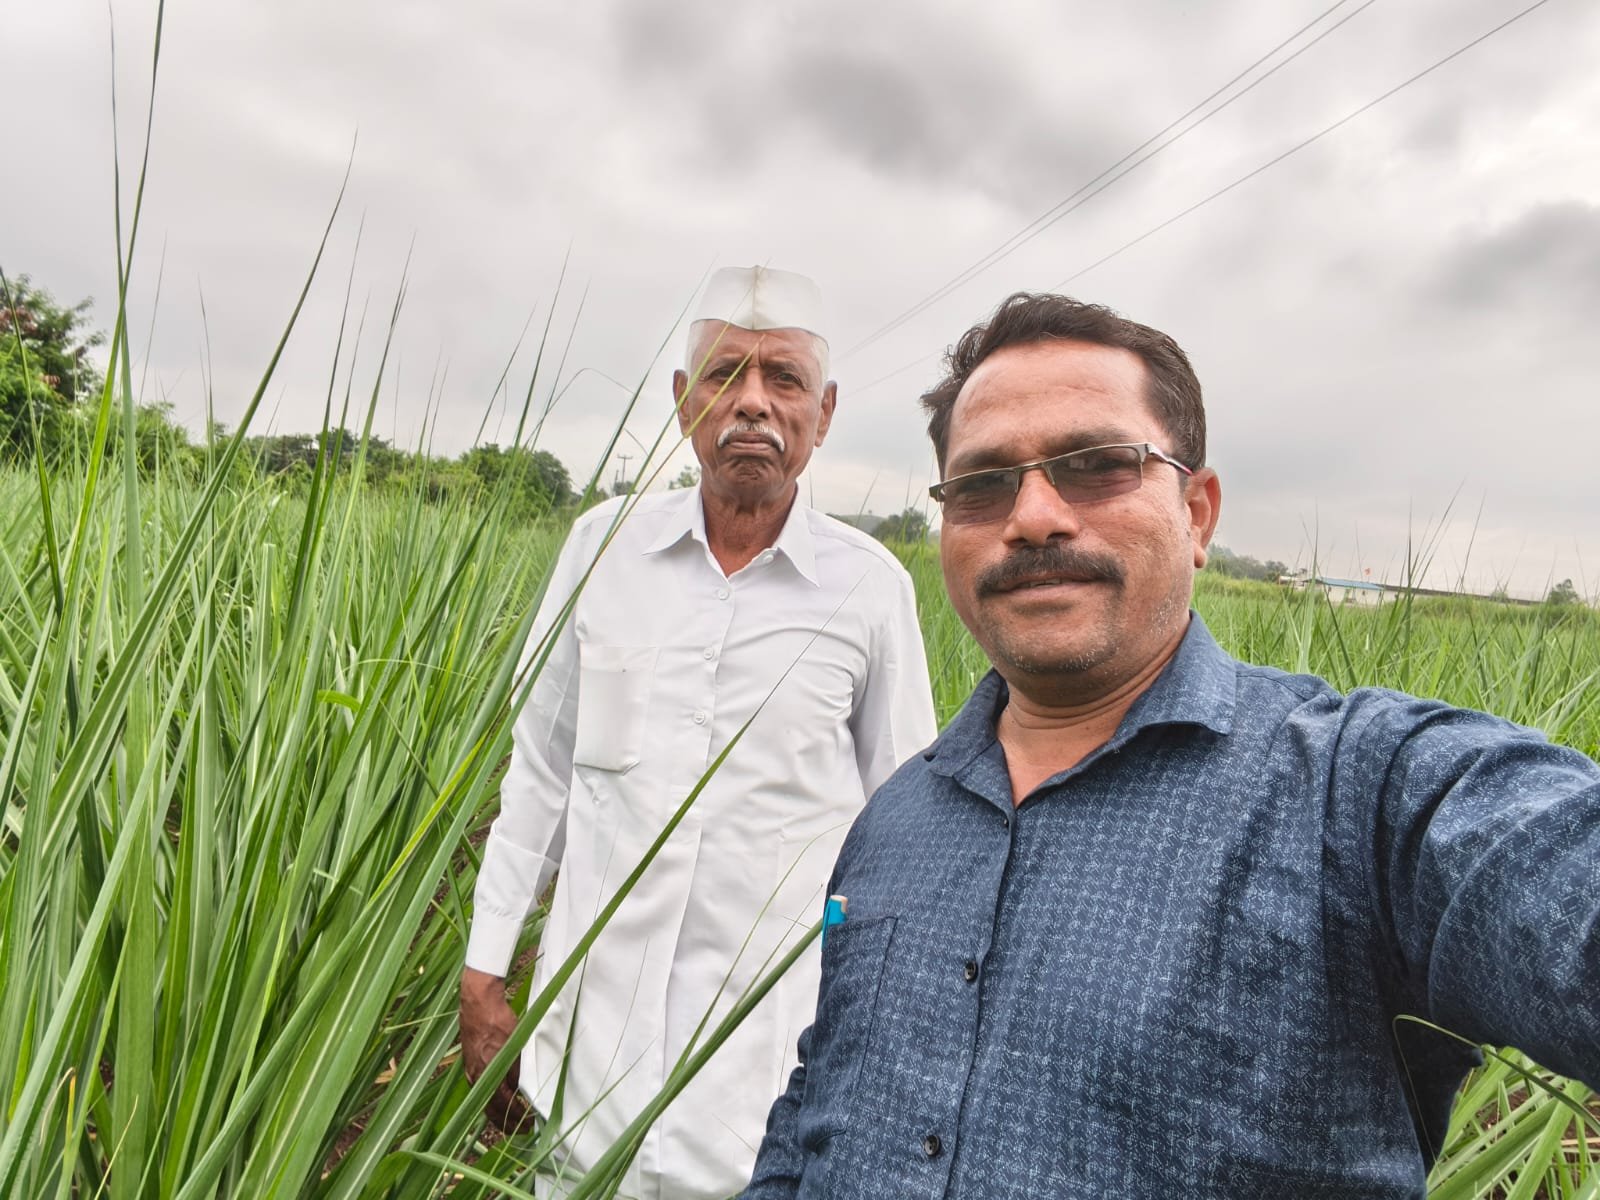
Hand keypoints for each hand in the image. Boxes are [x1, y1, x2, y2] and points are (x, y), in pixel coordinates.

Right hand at [459, 967, 535, 1134]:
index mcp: (488, 1074)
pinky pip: (480, 1088)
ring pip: (483, 1099)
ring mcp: (471, 1070)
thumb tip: (522, 1091)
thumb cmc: (498, 1022)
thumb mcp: (516, 1046)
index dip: (516, 1118)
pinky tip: (498, 1097)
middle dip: (505, 1122)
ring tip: (509, 1119)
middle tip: (520, 1129)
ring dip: (497, 1111)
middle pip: (490, 1109)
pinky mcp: (469, 1062)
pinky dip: (490, 1097)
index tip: (528, 1125)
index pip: (503, 1107)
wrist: (478, 1003)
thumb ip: (518, 1071)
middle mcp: (477, 1077)